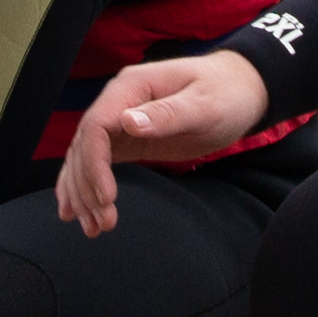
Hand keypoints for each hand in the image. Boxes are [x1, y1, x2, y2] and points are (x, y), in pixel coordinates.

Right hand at [55, 52, 272, 237]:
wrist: (240, 89)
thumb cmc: (226, 94)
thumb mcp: (205, 105)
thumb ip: (168, 114)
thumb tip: (127, 123)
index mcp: (131, 87)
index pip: (95, 126)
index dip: (94, 164)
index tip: (107, 198)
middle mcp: (118, 102)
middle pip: (84, 146)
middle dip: (87, 187)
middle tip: (102, 224)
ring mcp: (120, 122)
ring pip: (85, 158)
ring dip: (82, 194)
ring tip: (92, 229)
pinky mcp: (128, 140)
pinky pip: (98, 163)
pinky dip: (86, 187)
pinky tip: (78, 213)